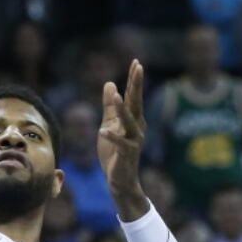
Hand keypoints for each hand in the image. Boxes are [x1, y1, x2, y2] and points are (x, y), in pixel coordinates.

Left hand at [98, 60, 146, 212]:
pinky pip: (120, 144)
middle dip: (136, 85)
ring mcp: (134, 141)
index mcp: (132, 119)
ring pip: (130, 122)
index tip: (136, 62)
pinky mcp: (127, 155)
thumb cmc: (114, 152)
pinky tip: (103, 130)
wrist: (119, 180)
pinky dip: (112, 137)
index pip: (132, 96)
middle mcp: (137, 127)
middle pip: (136, 103)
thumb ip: (109, 106)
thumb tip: (109, 83)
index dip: (134, 80)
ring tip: (116, 95)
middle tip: (138, 67)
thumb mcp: (109, 124)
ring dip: (123, 109)